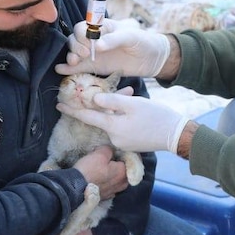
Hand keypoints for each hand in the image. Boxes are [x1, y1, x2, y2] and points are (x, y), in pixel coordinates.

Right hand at [55, 18, 169, 77]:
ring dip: (70, 56)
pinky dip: (68, 68)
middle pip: (74, 39)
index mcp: (102, 27)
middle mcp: (94, 39)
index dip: (81, 35)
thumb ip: (114, 39)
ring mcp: (93, 53)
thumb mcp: (130, 37)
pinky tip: (60, 70)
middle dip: (75, 46)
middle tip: (85, 55)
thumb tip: (96, 46)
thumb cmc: (142, 41)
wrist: (151, 58)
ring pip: (74, 52)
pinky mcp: (95, 67)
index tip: (89, 45)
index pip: (82, 27)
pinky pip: (78, 67)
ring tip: (74, 62)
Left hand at [57, 92, 188, 153]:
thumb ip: (111, 101)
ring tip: (131, 95)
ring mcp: (123, 143)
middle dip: (105, 104)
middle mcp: (114, 138)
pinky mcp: (131, 143)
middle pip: (103, 117)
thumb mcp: (133, 104)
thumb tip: (93, 99)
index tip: (59, 105)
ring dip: (117, 109)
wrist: (176, 135)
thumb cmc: (156, 117)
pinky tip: (134, 108)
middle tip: (118, 91)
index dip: (73, 110)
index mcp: (113, 127)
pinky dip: (124, 117)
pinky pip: (122, 127)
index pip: (87, 117)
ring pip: (114, 121)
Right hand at [72, 146, 126, 199]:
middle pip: (125, 173)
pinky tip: (102, 180)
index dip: (124, 155)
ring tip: (107, 170)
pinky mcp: (105, 197)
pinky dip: (108, 183)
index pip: (129, 161)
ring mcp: (113, 192)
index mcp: (123, 173)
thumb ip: (109, 150)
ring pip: (119, 182)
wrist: (75, 188)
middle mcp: (121, 184)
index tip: (118, 152)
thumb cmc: (89, 170)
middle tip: (112, 160)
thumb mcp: (99, 154)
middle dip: (121, 167)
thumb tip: (111, 151)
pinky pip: (110, 188)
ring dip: (115, 176)